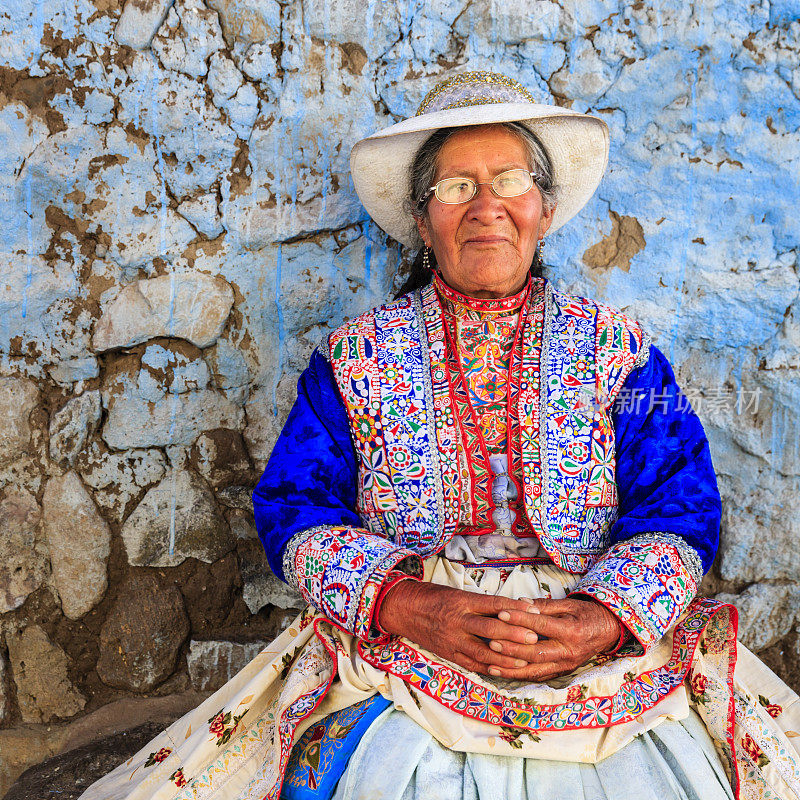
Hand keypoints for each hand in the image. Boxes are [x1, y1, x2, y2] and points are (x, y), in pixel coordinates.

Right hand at [377, 581, 557, 674]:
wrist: (404, 608)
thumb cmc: (433, 596)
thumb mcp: (457, 592)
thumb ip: (482, 603)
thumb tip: (513, 608)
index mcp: (462, 601)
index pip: (494, 605)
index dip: (515, 609)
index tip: (535, 611)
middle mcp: (458, 621)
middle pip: (491, 629)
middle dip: (514, 634)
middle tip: (534, 638)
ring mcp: (452, 639)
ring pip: (483, 651)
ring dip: (505, 658)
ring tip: (524, 660)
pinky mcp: (447, 653)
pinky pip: (470, 663)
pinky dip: (487, 668)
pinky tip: (502, 671)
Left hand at [485, 597, 622, 680]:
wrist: (608, 630)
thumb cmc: (587, 614)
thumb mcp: (569, 604)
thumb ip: (544, 605)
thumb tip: (520, 602)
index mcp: (571, 631)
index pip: (540, 626)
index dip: (519, 620)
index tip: (500, 613)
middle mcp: (568, 652)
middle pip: (535, 652)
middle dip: (511, 648)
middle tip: (491, 641)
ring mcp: (566, 665)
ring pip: (535, 671)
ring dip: (512, 669)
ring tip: (491, 664)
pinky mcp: (563, 672)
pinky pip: (539, 677)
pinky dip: (521, 677)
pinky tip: (505, 674)